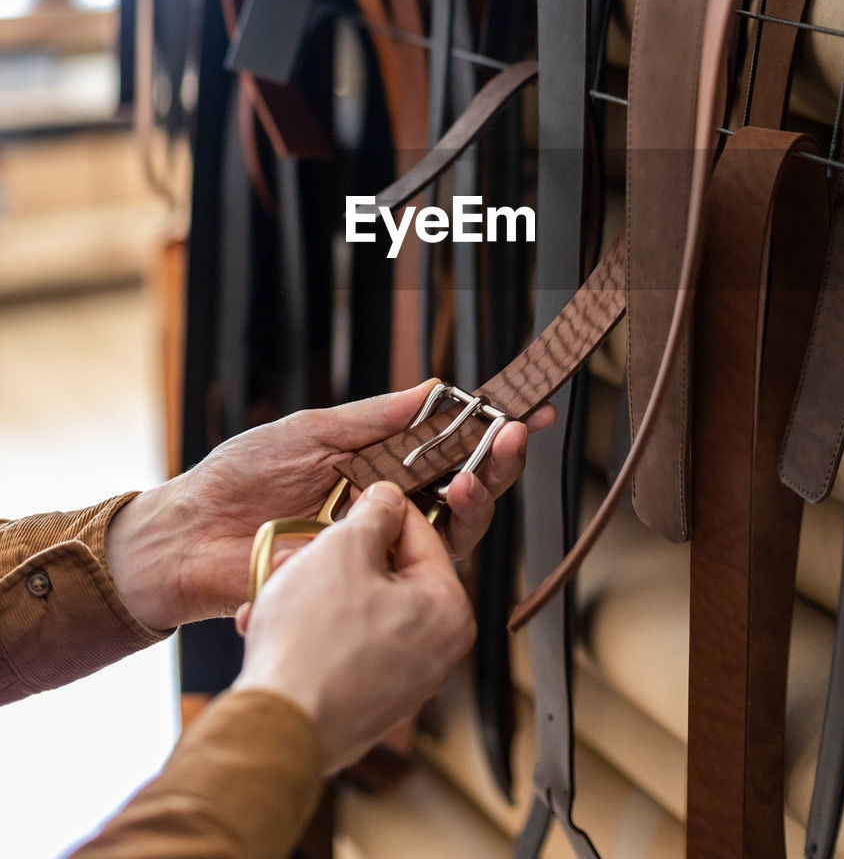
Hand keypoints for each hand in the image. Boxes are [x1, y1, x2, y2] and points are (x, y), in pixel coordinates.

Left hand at [106, 382, 554, 629]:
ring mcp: (378, 546)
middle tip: (514, 438)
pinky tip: (447, 509)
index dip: (486, 430)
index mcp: (376, 463)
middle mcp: (387, 505)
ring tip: (476, 478)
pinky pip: (415, 570)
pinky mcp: (365, 584)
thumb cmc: (240, 477)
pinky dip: (438, 543)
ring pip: (450, 530)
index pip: (445, 445)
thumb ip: (372, 419)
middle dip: (495, 463)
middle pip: (460, 488)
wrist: (189, 537)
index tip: (526, 409)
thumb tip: (432, 389)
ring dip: (474, 501)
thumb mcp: (310, 431)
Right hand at [232, 481, 475, 772]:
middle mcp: (435, 652)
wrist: (275, 727)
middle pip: (388, 573)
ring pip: (358, 607)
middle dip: (338, 553)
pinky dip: (309, 626)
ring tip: (277, 580)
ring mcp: (400, 683)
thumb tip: (386, 500)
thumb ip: (373, 514)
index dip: (382, 508)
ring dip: (315, 586)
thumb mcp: (344, 548)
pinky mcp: (364, 703)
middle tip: (304, 542)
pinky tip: (270, 617)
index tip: (357, 497)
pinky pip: (341, 645)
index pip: (422, 534)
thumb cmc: (313, 642)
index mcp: (448, 611)